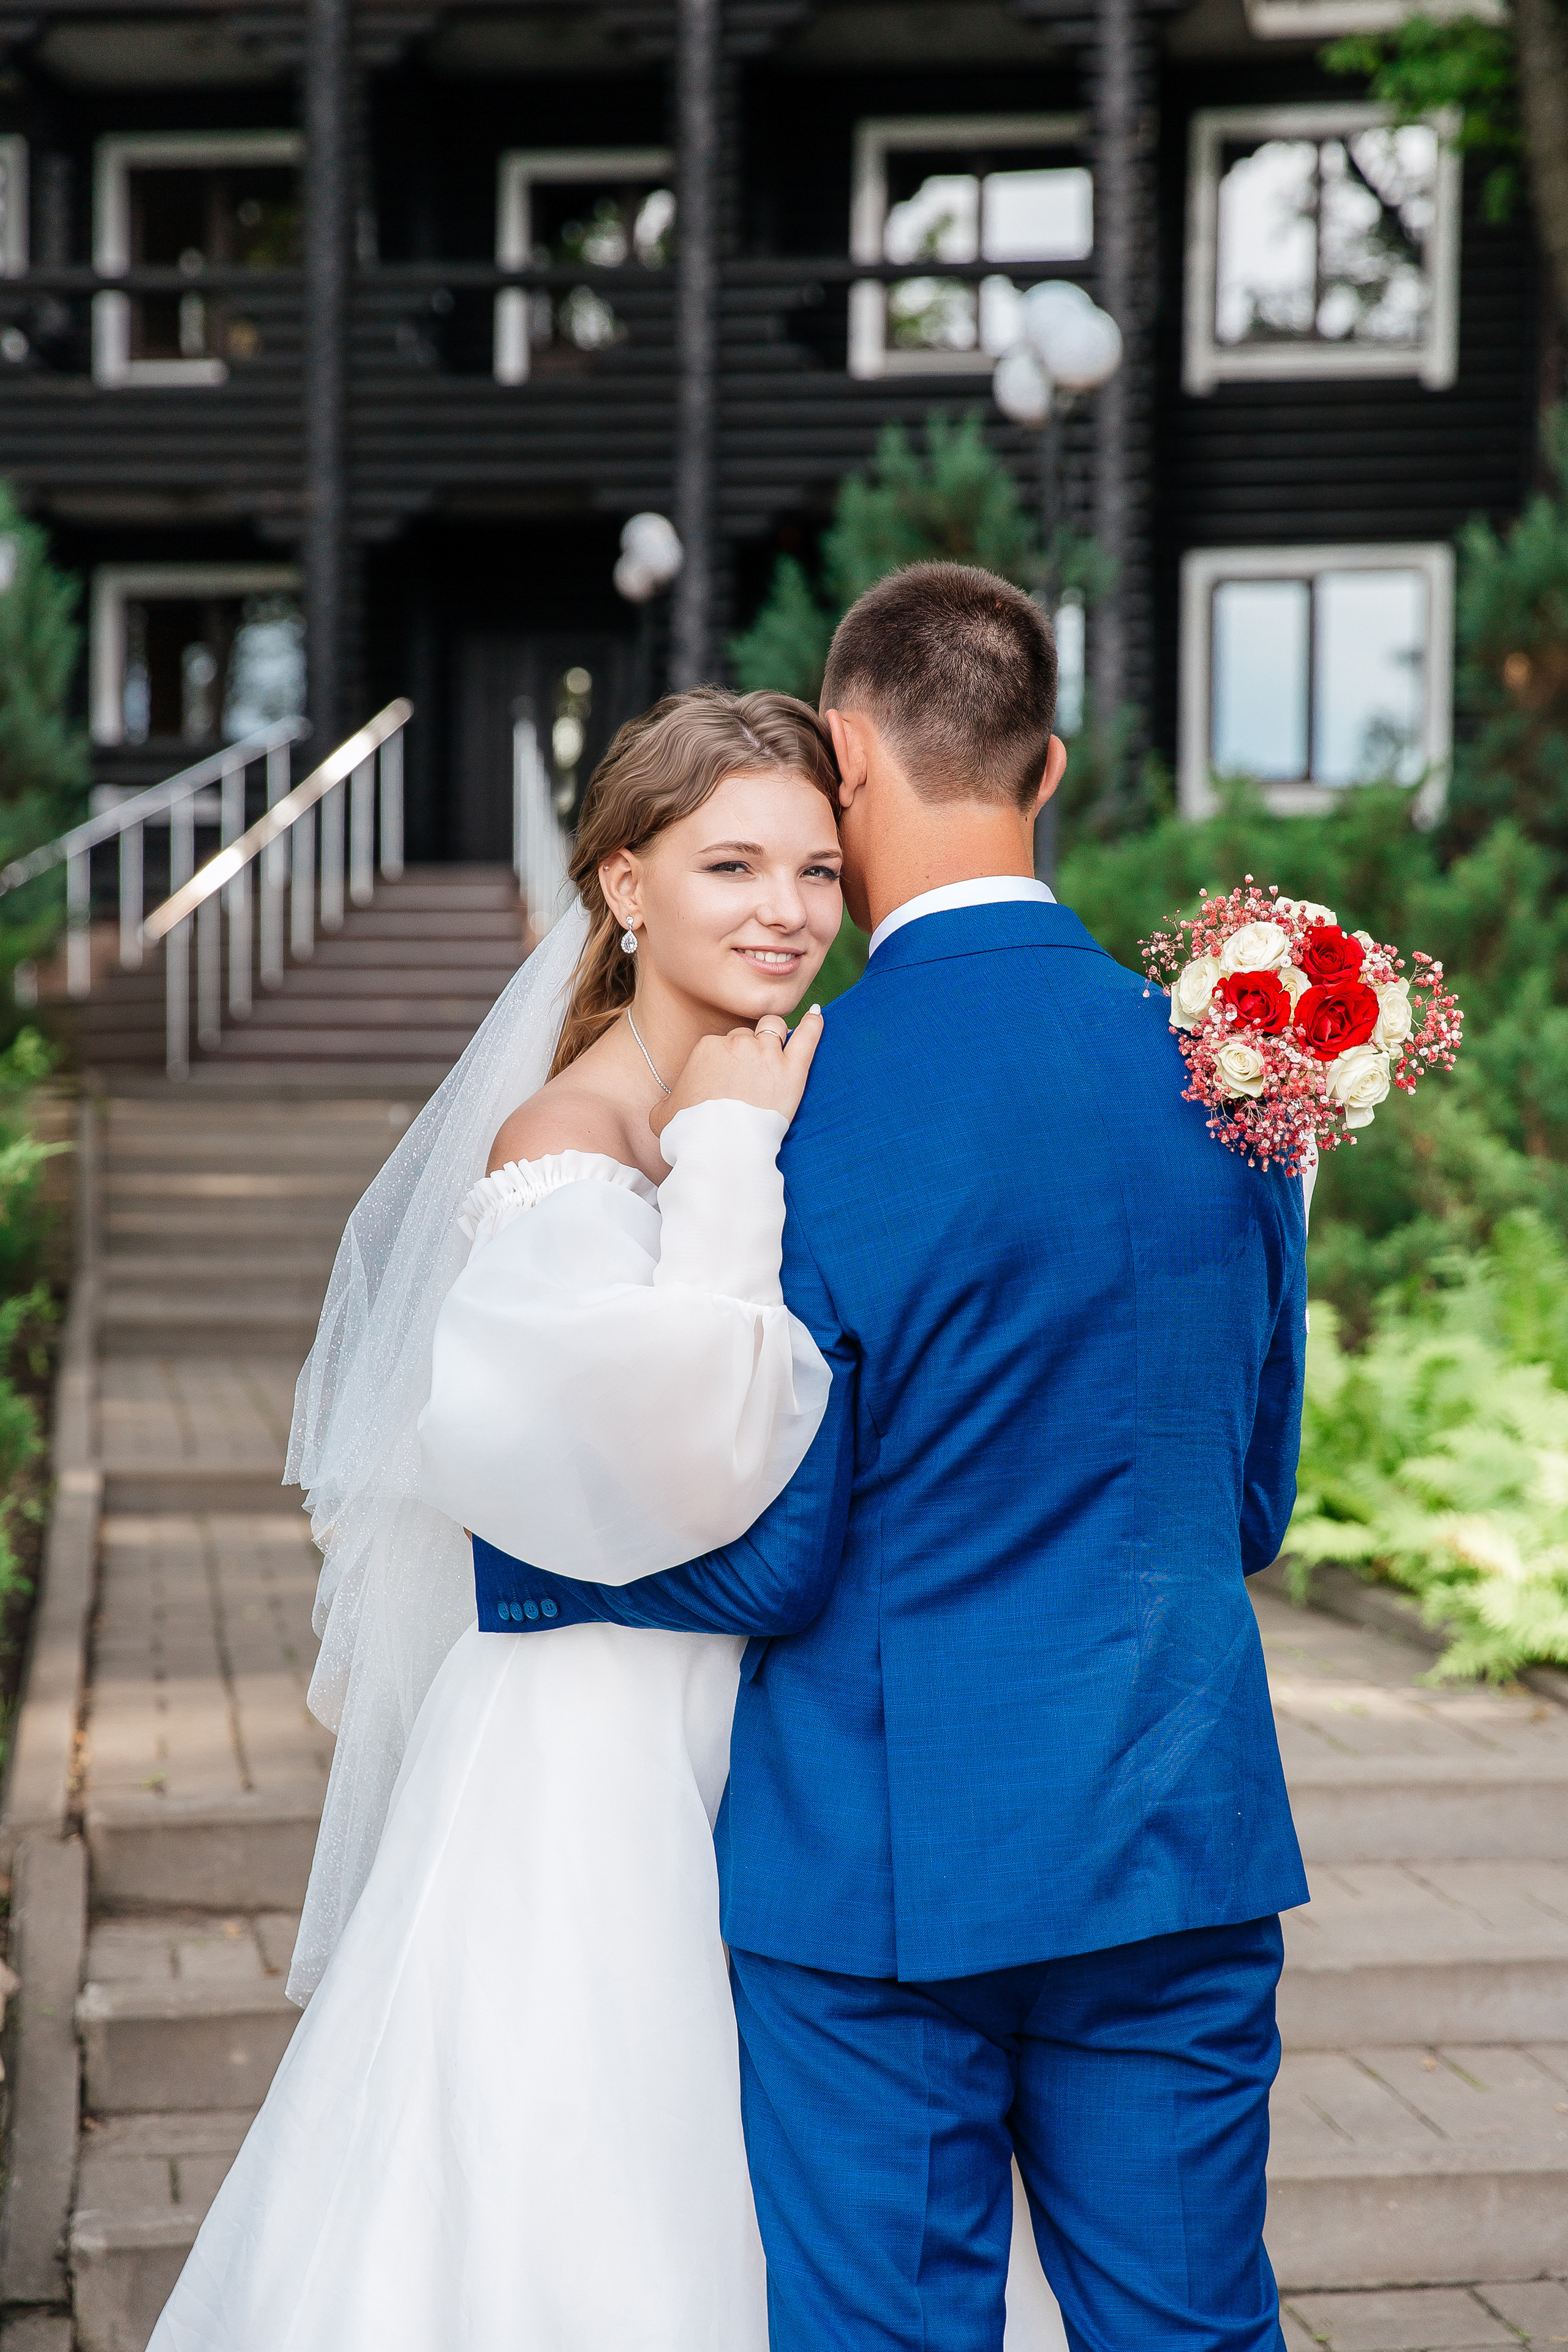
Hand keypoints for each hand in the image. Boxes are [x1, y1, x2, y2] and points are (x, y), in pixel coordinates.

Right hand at [650, 1009, 823, 1141]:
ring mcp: (766, 1053)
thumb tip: (670, 1104)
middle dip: (749, 1051)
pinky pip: (808, 1036)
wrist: (720, 1147)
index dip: (726, 1062)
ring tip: (777, 1052)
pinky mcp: (792, 1069)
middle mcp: (737, 1043)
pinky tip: (817, 1014)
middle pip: (747, 1035)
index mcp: (707, 1047)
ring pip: (774, 1028)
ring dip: (775, 1036)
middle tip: (751, 1078)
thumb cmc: (689, 1132)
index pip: (722, 1043)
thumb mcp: (662, 1114)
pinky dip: (813, 1024)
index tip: (728, 1082)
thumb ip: (667, 1101)